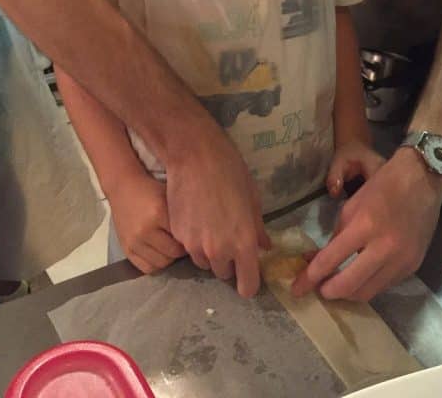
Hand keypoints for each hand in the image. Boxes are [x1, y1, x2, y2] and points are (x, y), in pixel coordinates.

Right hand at [109, 172, 185, 274]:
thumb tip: (199, 235)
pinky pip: (146, 268)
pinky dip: (156, 264)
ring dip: (169, 258)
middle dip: (181, 250)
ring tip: (171, 247)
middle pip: (172, 254)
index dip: (190, 239)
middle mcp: (145, 230)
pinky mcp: (126, 249)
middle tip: (183, 242)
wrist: (123, 187)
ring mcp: (134, 242)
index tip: (193, 236)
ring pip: (160, 264)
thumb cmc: (150, 189)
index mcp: (158, 213)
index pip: (182, 239)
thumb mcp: (170, 195)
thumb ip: (183, 215)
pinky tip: (159, 253)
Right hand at [165, 125, 269, 297]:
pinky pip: (188, 247)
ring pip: (204, 262)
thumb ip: (257, 228)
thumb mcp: (252, 199)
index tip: (247, 276)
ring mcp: (195, 245)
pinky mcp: (178, 235)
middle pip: (223, 273)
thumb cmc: (231, 172)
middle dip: (227, 262)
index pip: (247, 285)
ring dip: (208, 252)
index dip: (248, 283)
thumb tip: (264, 246)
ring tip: (210, 226)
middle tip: (228, 238)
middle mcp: (219, 251)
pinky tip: (195, 216)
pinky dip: (192, 239)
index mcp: (243, 244)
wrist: (195, 156)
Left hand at [293, 146, 441, 301]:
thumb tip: (317, 260)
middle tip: (318, 289)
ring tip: (336, 286)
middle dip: (328, 291)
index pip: (331, 259)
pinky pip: (385, 285)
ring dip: (348, 293)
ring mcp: (402, 260)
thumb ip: (336, 236)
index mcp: (365, 225)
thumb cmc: (382, 186)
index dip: (310, 277)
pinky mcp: (413, 266)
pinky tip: (360, 278)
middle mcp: (385, 247)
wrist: (422, 180)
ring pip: (368, 292)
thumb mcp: (352, 206)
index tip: (297, 288)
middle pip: (350, 285)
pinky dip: (368, 285)